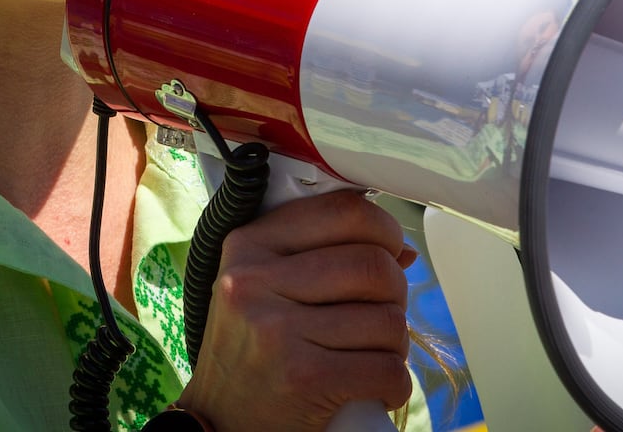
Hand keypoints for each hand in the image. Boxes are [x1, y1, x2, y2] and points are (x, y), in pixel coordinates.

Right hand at [175, 189, 416, 430]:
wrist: (218, 423)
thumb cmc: (251, 351)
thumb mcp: (262, 288)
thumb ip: (321, 256)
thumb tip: (404, 250)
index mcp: (249, 245)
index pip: (345, 212)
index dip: (385, 231)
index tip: (389, 254)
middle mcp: (255, 281)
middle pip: (375, 266)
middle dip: (396, 295)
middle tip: (382, 316)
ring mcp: (277, 330)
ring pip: (389, 320)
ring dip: (396, 345)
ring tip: (372, 356)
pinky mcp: (303, 378)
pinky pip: (387, 369)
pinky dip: (394, 384)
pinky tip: (372, 388)